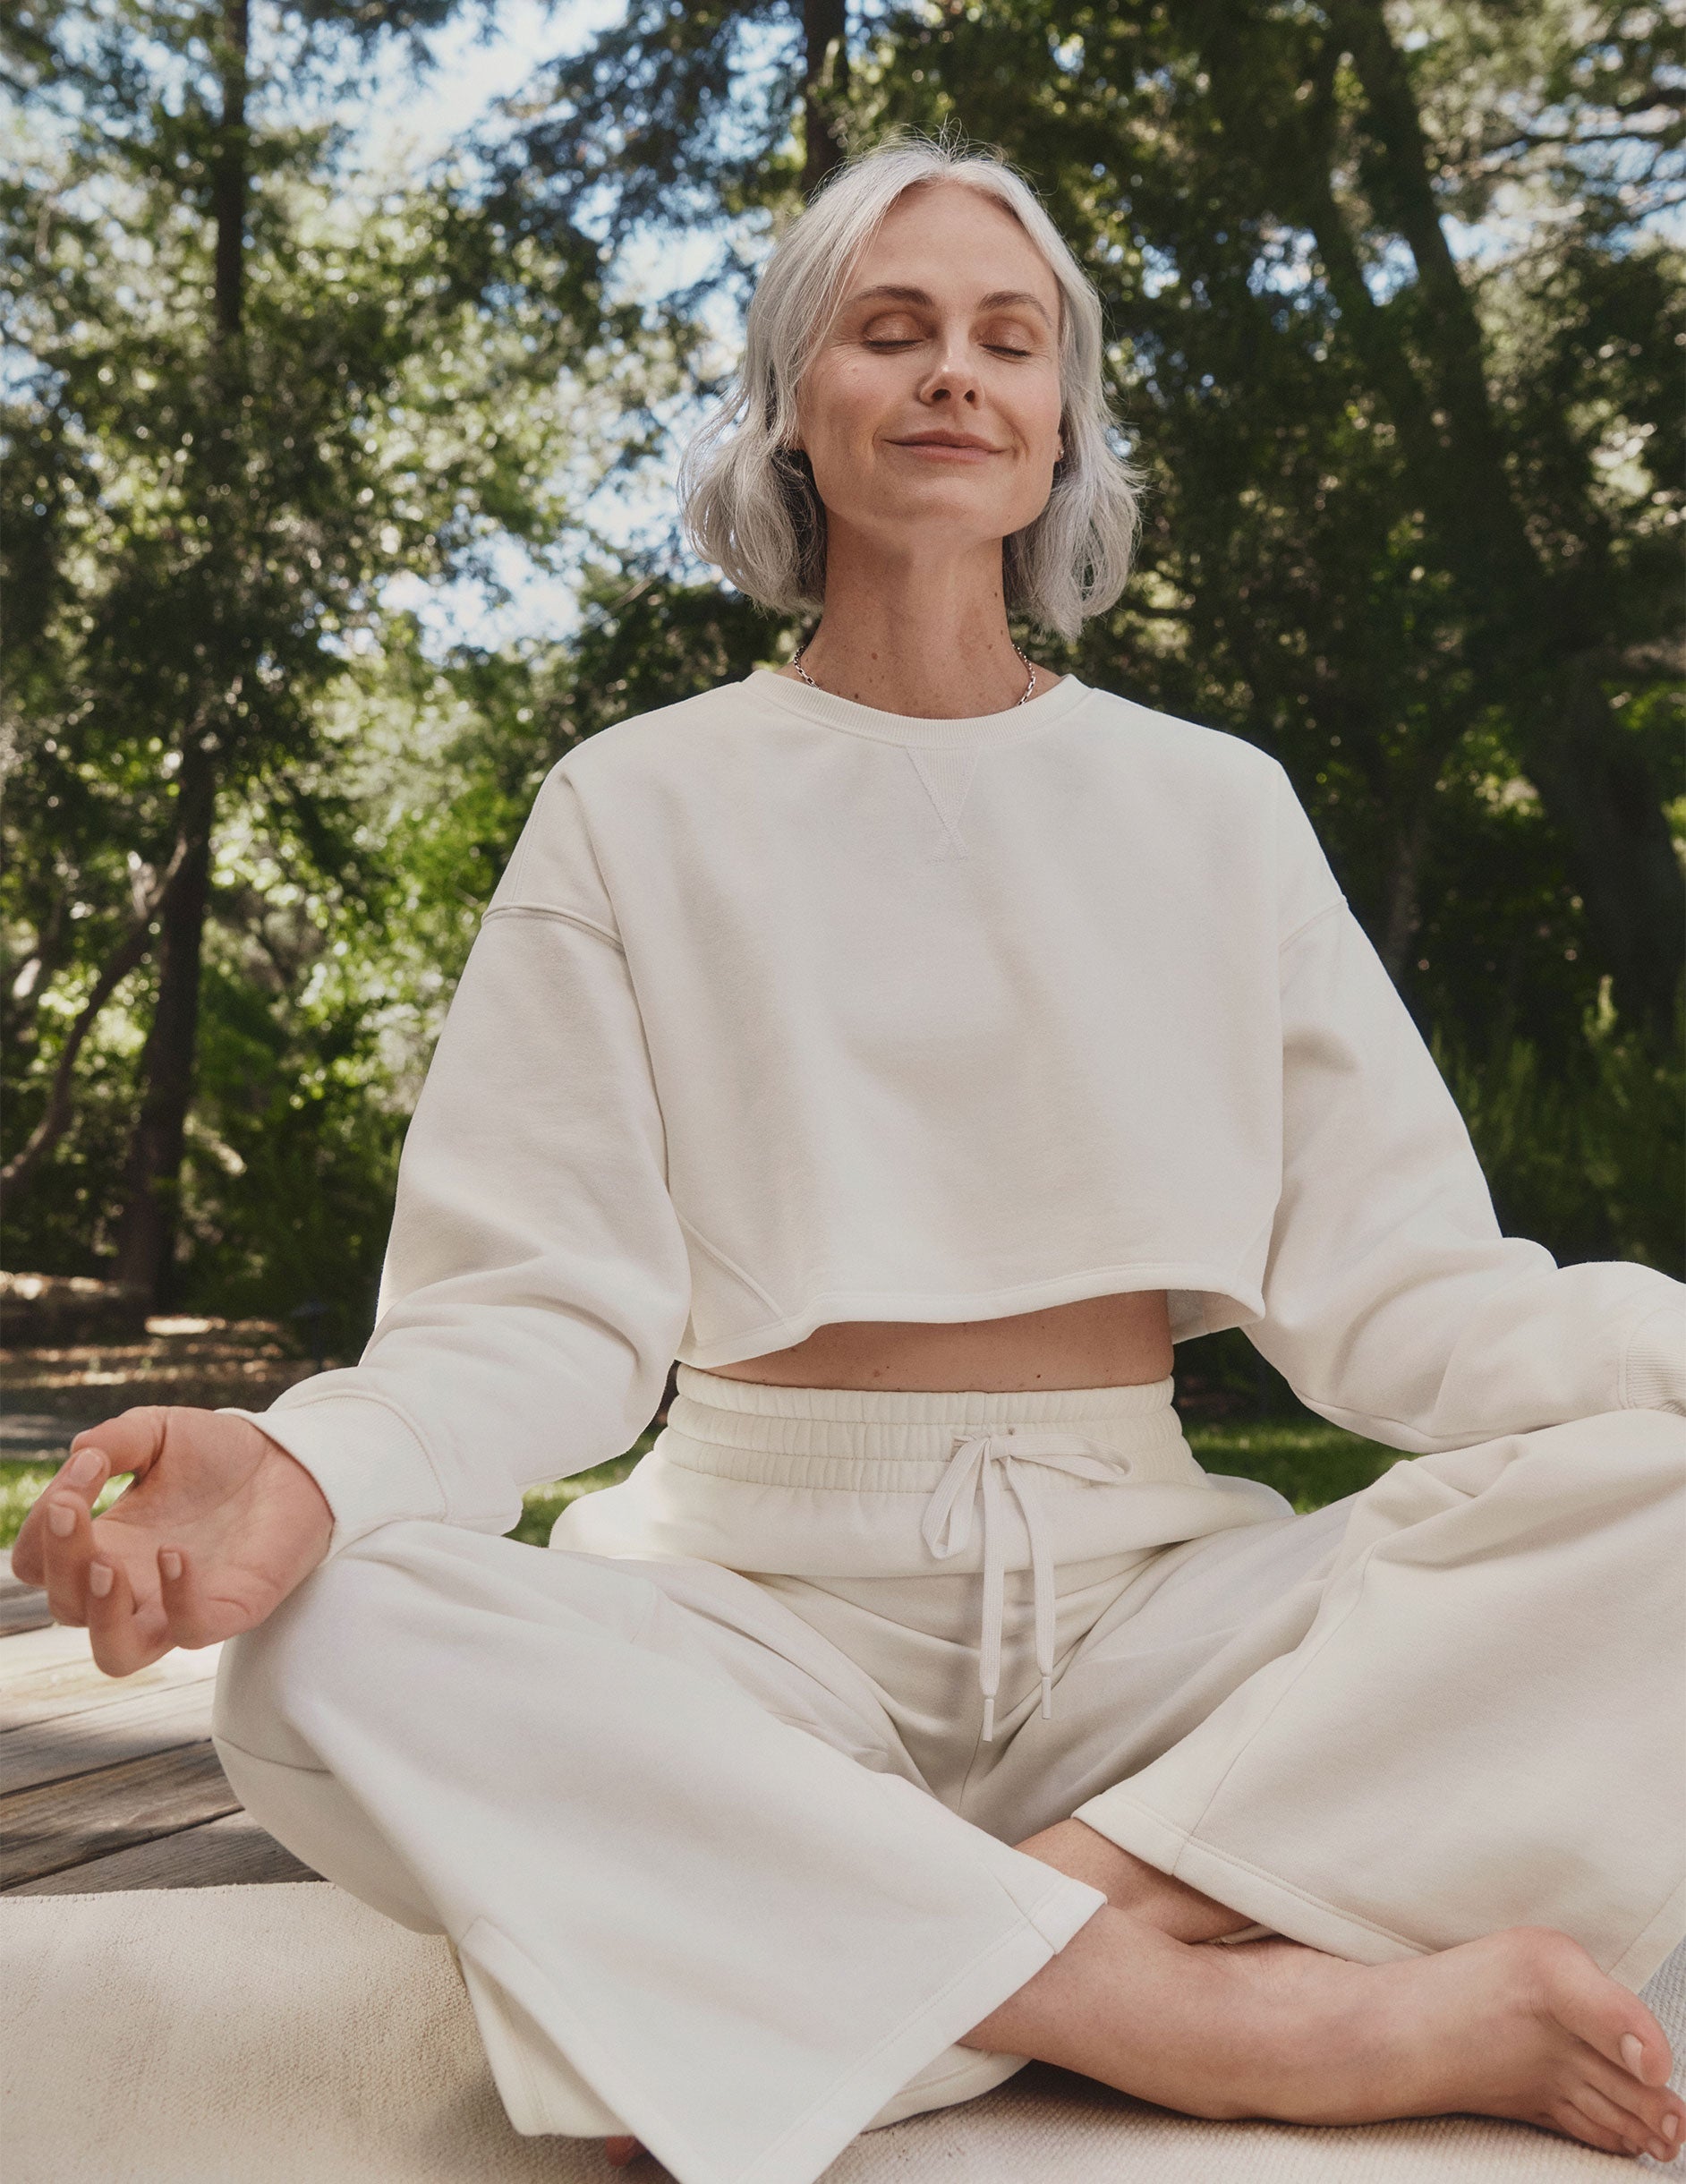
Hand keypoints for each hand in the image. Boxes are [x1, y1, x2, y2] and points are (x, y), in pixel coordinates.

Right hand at [11, 1406, 333, 1675]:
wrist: (295, 1458)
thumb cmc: (222, 1454)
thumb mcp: (160, 1432)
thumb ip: (117, 1439)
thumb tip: (78, 1453)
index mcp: (107, 1544)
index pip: (39, 1563)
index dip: (42, 1526)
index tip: (85, 1468)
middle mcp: (134, 1584)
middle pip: (66, 1607)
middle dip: (59, 1560)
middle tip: (72, 1508)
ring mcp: (180, 1604)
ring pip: (117, 1653)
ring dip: (100, 1614)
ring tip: (107, 1562)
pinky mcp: (231, 1609)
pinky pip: (192, 1632)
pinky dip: (177, 1600)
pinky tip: (175, 1554)